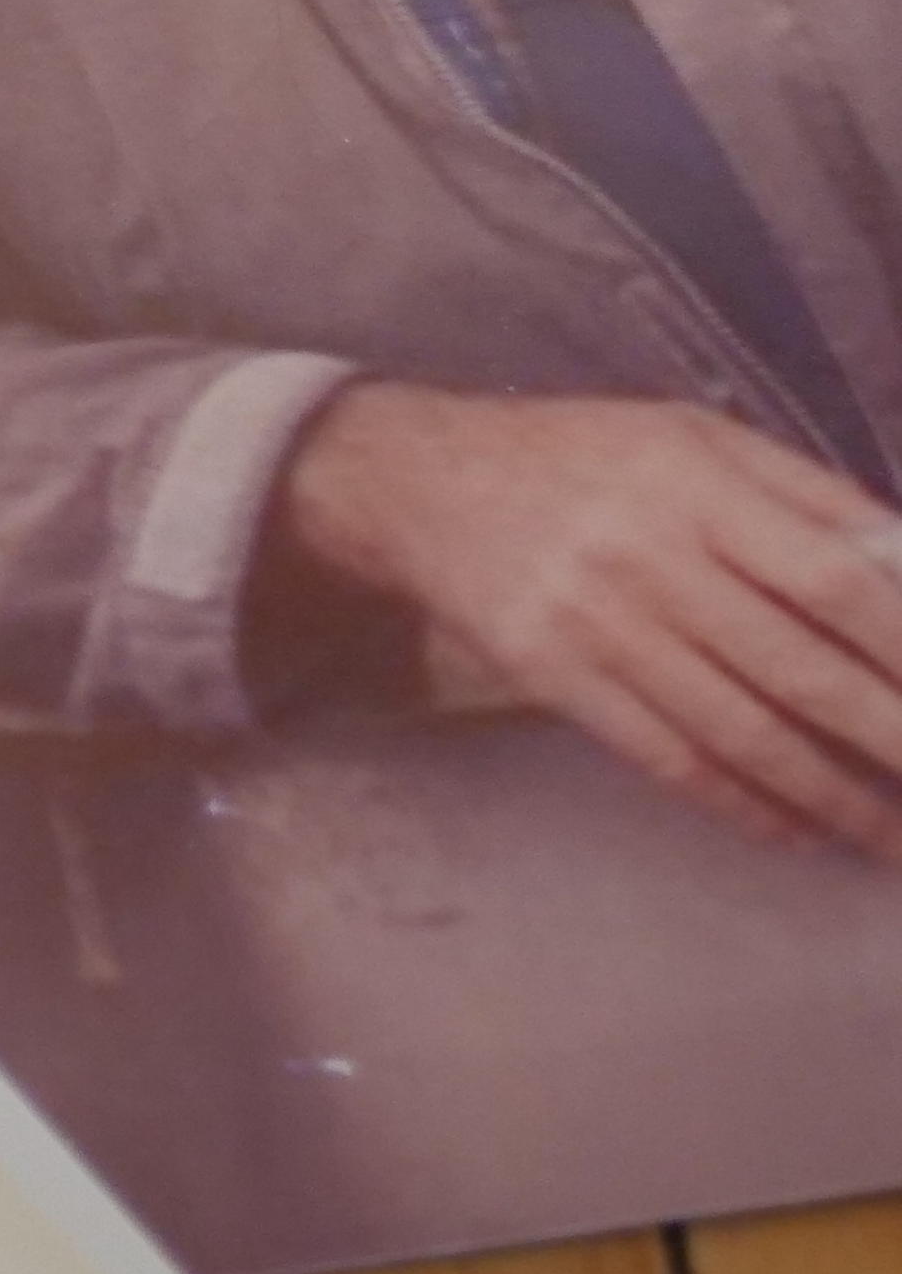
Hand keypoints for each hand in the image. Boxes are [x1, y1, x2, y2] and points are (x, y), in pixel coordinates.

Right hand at [276, 383, 901, 859]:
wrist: (418, 482)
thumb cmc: (578, 455)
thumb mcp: (691, 436)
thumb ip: (801, 491)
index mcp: (698, 486)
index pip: (832, 575)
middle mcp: (649, 557)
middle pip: (796, 665)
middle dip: (890, 735)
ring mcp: (596, 625)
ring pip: (736, 728)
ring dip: (829, 793)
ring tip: (889, 837)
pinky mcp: (552, 677)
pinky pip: (662, 755)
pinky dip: (736, 802)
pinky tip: (793, 830)